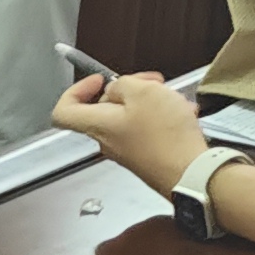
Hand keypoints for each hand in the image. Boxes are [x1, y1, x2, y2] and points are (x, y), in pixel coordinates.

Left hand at [53, 67, 206, 194]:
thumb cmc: (166, 136)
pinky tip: (182, 114)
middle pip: (104, 109)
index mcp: (98, 125)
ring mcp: (127, 152)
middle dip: (127, 90)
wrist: (191, 173)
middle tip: (149, 82)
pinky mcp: (146, 157)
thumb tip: (116, 89)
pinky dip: (161, 118)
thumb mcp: (144, 92)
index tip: (99, 81)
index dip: (76, 91)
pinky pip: (147, 130)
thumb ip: (123, 84)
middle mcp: (107, 141)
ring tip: (171, 98)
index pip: (63, 111)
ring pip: (129, 117)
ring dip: (148, 102)